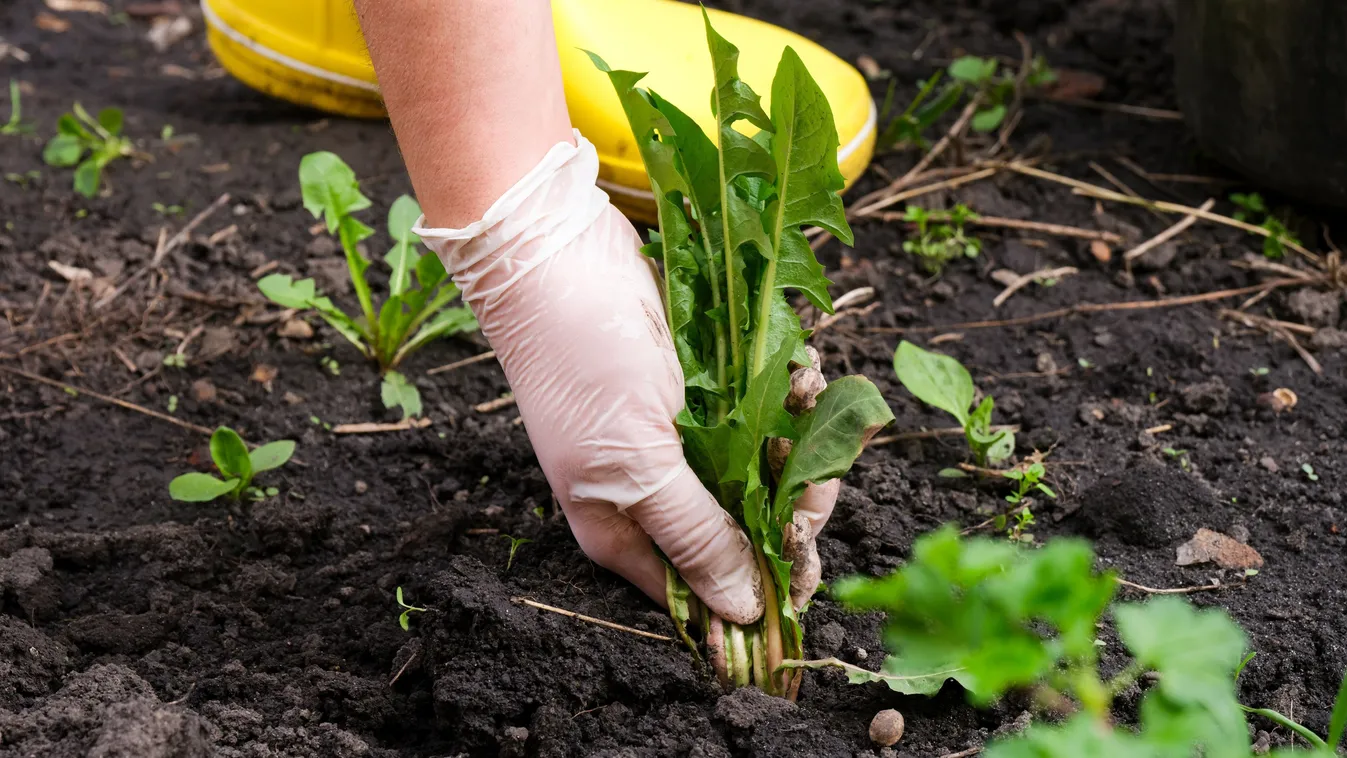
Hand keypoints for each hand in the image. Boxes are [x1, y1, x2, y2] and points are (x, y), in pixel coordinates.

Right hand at [417, 134, 837, 623]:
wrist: (557, 253)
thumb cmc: (583, 364)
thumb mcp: (637, 465)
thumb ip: (695, 537)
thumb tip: (744, 612)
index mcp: (628, 529)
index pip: (708, 586)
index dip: (761, 584)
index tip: (807, 569)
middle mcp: (659, 490)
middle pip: (747, 528)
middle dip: (791, 504)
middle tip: (815, 471)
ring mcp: (685, 436)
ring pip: (766, 467)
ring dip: (800, 437)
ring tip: (804, 392)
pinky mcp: (707, 387)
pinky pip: (767, 408)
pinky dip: (790, 391)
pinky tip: (799, 368)